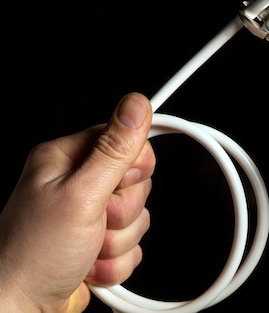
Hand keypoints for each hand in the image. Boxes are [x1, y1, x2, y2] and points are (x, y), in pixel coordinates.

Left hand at [0, 92, 154, 312]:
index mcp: (66, 158)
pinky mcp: (94, 244)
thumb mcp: (81, 195)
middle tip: (95, 223)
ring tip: (86, 250)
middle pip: (135, 182)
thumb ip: (114, 150)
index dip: (132, 165)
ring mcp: (86, 216)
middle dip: (122, 212)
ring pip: (136, 217)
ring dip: (118, 242)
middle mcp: (76, 183)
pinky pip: (130, 246)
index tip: (119, 183)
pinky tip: (87, 267)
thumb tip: (136, 103)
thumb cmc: (31, 257)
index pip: (124, 140)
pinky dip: (114, 262)